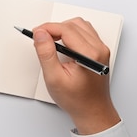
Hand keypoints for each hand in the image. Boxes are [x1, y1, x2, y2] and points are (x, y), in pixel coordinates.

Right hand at [32, 18, 119, 134]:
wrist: (93, 111)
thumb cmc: (76, 100)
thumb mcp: (54, 78)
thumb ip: (46, 53)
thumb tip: (40, 34)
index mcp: (90, 55)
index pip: (66, 29)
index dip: (48, 28)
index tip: (35, 32)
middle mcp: (99, 49)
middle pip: (73, 24)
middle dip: (54, 28)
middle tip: (40, 38)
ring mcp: (101, 49)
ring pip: (80, 25)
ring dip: (63, 29)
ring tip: (50, 41)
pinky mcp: (99, 51)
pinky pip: (85, 32)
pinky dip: (71, 33)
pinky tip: (62, 44)